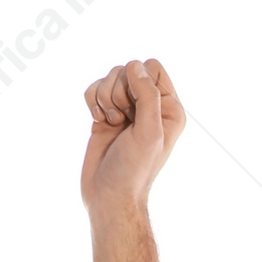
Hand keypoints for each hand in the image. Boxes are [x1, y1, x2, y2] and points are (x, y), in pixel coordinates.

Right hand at [80, 58, 185, 213]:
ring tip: (111, 123)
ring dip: (104, 98)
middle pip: (128, 69)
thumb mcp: (149, 132)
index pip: (152, 68)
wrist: (109, 195)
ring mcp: (127, 109)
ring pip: (109, 77)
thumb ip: (148, 96)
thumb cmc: (133, 169)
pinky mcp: (106, 113)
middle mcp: (150, 106)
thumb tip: (135, 66)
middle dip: (119, 92)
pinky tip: (97, 121)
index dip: (138, 82)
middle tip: (122, 121)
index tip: (136, 110)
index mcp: (169, 109)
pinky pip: (94, 88)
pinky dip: (92, 101)